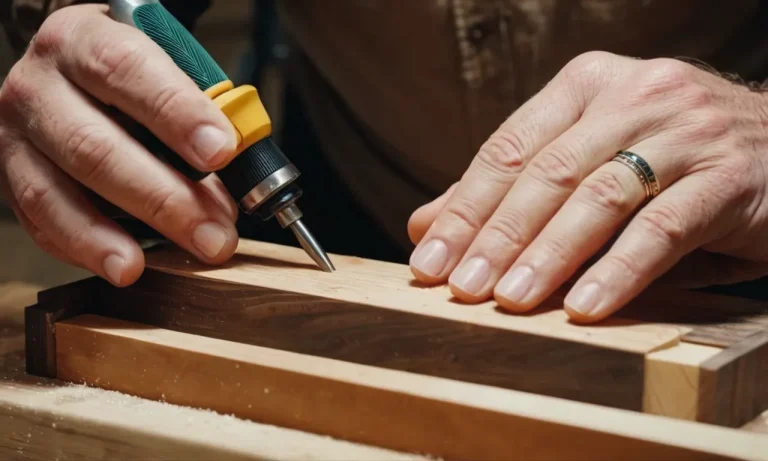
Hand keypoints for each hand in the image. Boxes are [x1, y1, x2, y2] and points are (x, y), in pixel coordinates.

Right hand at [0, 5, 240, 285]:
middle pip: (95, 146)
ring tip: (144, 266)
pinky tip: (118, 265)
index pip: (128, 71)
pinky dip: (79, 248)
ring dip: (106, 237)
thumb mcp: (166, 67)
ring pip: (54, 191)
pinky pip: (38, 220)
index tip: (221, 152)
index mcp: (85, 41)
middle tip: (214, 234)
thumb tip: (234, 181)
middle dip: (163, 198)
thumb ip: (200, 113)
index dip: (177, 113)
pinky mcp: (8, 174)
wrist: (69, 68)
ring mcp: (17, 133)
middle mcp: (40, 85)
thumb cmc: (131, 74)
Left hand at [407, 51, 767, 322]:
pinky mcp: (730, 176)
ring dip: (548, 255)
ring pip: (599, 197)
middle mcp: (634, 94)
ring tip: (509, 300)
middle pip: (548, 172)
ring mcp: (685, 130)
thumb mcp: (589, 166)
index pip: (509, 148)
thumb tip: (424, 223)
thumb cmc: (671, 164)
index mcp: (587, 86)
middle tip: (460, 289)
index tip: (427, 258)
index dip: (464, 207)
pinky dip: (620, 270)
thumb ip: (510, 192)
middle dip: (497, 236)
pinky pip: (662, 228)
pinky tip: (586, 306)